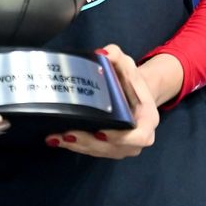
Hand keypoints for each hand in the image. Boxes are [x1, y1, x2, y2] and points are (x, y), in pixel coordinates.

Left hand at [45, 44, 158, 158]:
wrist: (133, 93)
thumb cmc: (130, 81)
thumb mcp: (127, 64)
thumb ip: (117, 56)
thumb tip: (102, 53)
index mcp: (147, 119)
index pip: (139, 136)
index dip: (121, 138)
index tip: (101, 131)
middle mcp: (137, 139)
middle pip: (114, 148)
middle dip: (90, 143)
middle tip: (69, 133)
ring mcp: (123, 147)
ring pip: (101, 152)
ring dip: (79, 147)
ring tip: (58, 137)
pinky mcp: (109, 148)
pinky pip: (93, 151)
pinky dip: (76, 147)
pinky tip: (58, 139)